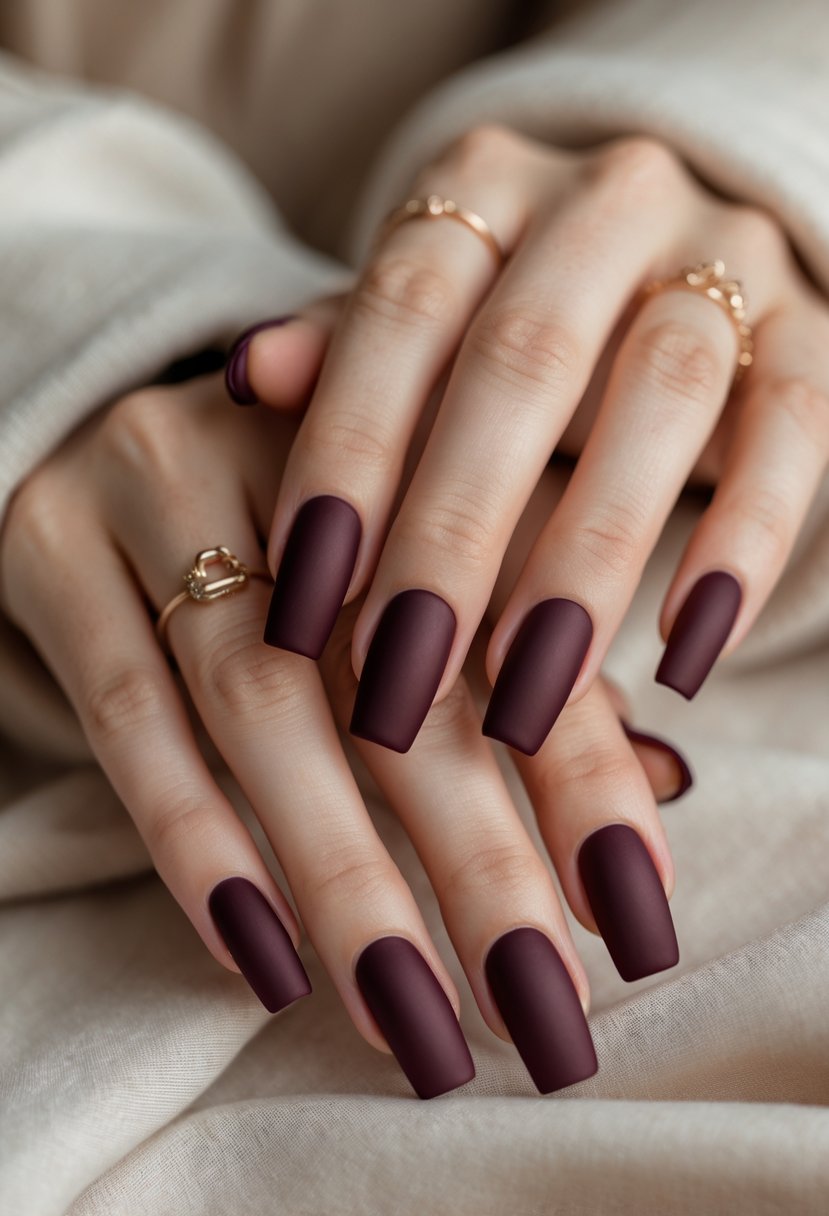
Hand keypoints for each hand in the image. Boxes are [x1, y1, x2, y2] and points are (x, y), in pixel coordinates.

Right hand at [0, 368, 687, 1098]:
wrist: (98, 435)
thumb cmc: (302, 519)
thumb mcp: (422, 556)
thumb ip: (521, 653)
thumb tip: (657, 787)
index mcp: (409, 426)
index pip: (515, 612)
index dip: (577, 763)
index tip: (628, 911)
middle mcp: (287, 443)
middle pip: (396, 665)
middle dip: (476, 852)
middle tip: (535, 1004)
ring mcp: (155, 484)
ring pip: (261, 703)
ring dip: (343, 877)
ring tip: (411, 1017)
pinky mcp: (52, 550)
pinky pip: (126, 712)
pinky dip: (198, 841)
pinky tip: (263, 955)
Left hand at [232, 125, 828, 754]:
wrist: (683, 252)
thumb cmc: (520, 315)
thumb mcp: (430, 321)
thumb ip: (351, 350)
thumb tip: (248, 373)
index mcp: (488, 184)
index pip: (400, 308)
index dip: (347, 453)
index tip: (307, 599)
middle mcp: (608, 199)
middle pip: (523, 359)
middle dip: (453, 533)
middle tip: (401, 682)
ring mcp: (725, 254)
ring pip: (662, 393)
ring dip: (586, 558)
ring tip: (524, 699)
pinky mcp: (813, 332)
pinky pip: (793, 433)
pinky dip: (741, 546)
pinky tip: (690, 656)